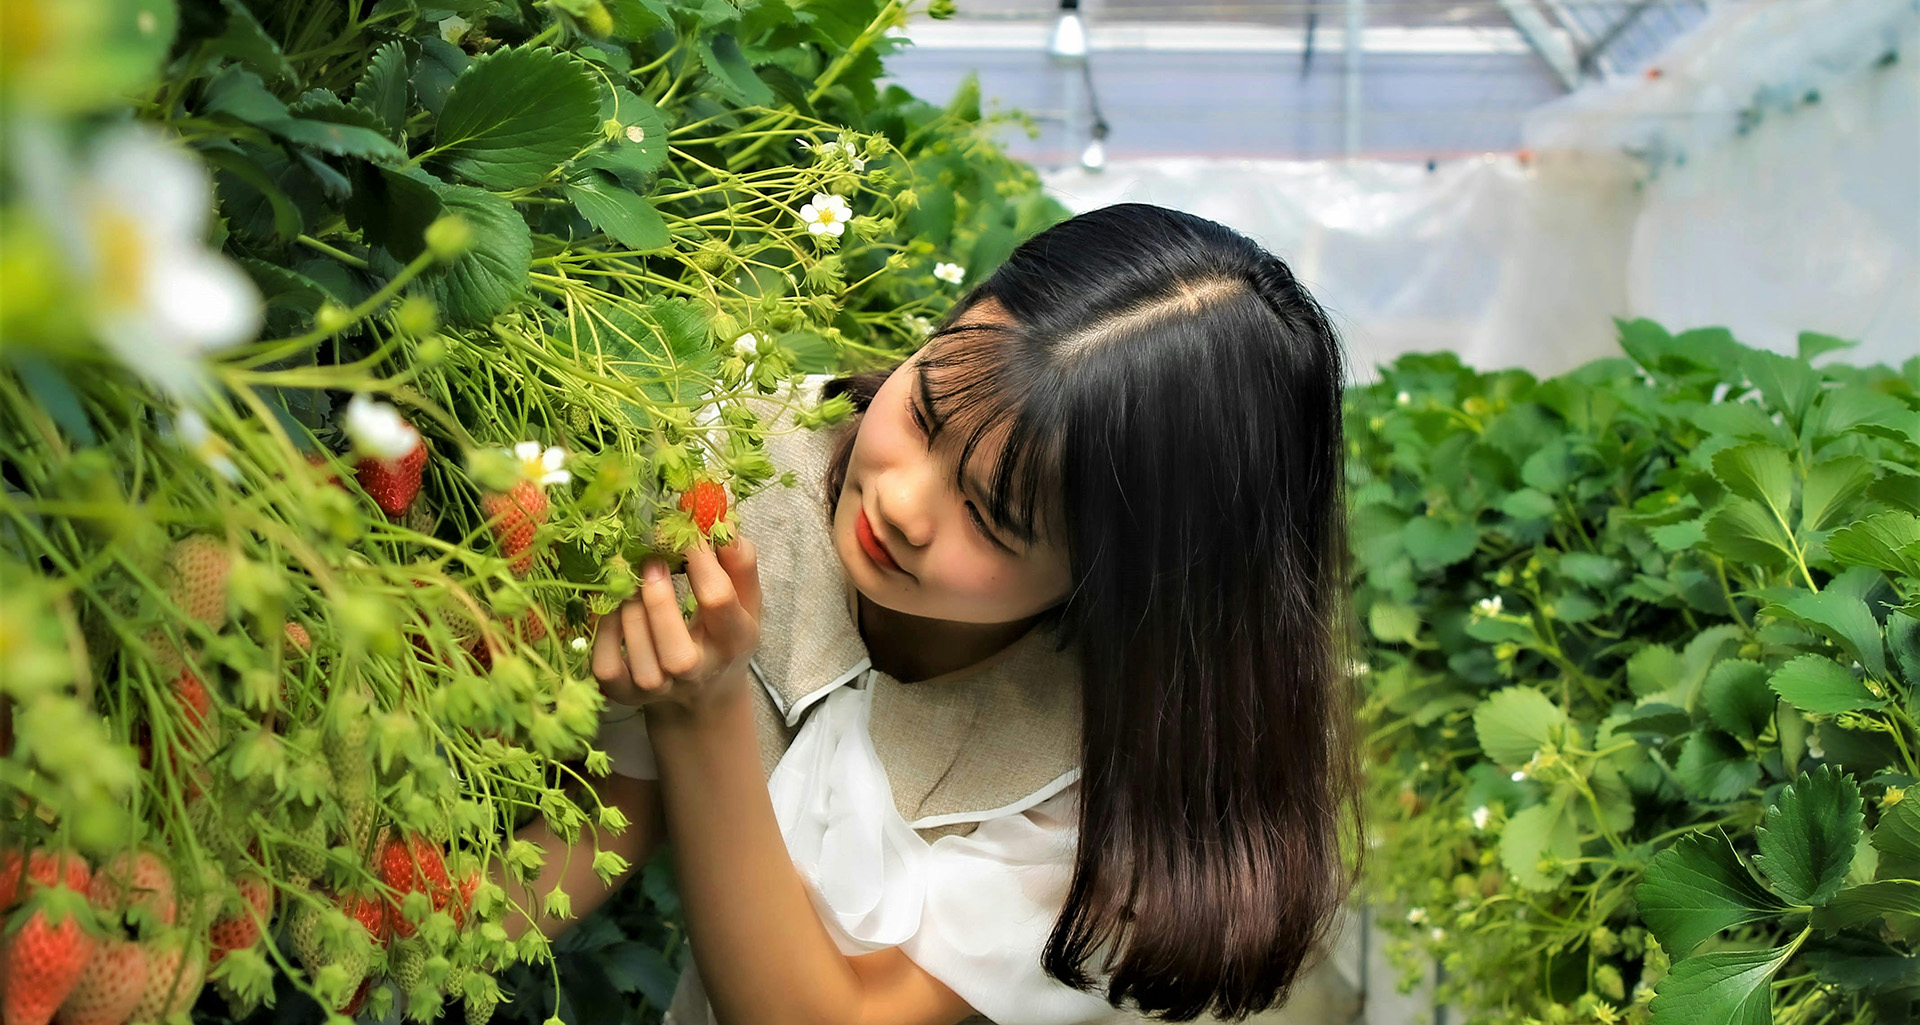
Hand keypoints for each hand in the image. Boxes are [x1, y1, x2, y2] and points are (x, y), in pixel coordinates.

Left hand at [591, 536, 761, 715]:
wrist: (704, 691)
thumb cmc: (724, 634)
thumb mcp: (746, 600)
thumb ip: (740, 563)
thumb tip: (720, 519)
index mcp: (734, 641)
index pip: (718, 600)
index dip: (699, 560)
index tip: (685, 531)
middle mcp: (698, 673)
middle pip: (677, 653)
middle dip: (658, 600)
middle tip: (651, 561)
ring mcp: (660, 690)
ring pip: (640, 660)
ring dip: (630, 611)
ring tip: (631, 581)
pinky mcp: (625, 694)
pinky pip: (607, 668)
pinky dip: (604, 634)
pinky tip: (612, 608)